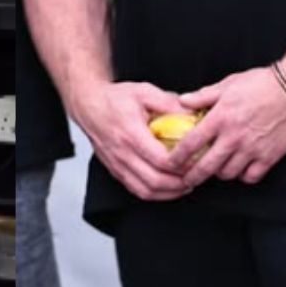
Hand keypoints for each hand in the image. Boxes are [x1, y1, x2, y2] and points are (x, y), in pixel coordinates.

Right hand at [73, 82, 197, 201]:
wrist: (88, 105)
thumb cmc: (115, 98)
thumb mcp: (144, 92)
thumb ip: (169, 103)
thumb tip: (193, 113)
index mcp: (131, 134)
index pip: (161, 160)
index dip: (183, 165)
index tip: (197, 161)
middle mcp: (122, 153)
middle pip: (155, 181)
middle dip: (180, 184)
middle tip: (196, 177)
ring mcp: (117, 164)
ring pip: (146, 191)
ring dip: (169, 193)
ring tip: (185, 185)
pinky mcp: (115, 170)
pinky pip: (136, 190)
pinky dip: (155, 194)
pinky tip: (167, 188)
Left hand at [165, 66, 285, 187]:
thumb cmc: (259, 83)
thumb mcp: (227, 84)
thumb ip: (203, 96)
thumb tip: (182, 101)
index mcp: (220, 117)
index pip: (191, 142)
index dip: (177, 157)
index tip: (169, 164)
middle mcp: (234, 136)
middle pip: (207, 165)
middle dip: (193, 176)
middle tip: (187, 180)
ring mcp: (252, 149)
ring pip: (228, 173)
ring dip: (219, 174)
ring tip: (216, 170)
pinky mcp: (270, 157)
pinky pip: (251, 176)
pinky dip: (243, 177)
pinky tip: (240, 170)